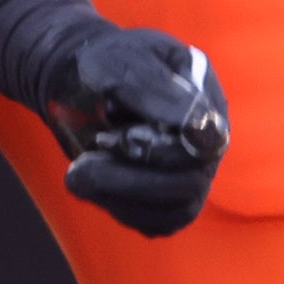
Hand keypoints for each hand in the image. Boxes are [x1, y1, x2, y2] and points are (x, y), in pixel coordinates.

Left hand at [42, 29, 227, 236]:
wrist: (78, 84)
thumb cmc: (101, 66)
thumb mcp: (116, 61)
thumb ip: (150, 86)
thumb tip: (195, 125)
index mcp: (205, 99)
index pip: (206, 140)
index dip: (163, 149)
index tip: (117, 137)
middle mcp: (206, 142)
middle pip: (191, 182)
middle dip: (134, 174)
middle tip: (90, 153)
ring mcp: (191, 174)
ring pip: (176, 209)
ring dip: (121, 194)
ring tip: (78, 171)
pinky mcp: (167, 201)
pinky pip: (156, 222)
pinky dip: (119, 209)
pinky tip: (89, 184)